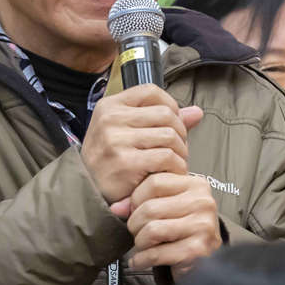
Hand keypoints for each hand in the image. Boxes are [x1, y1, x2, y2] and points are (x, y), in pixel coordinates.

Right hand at [81, 84, 201, 205]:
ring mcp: (116, 140)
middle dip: (180, 133)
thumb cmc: (111, 160)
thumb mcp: (126, 132)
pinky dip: (176, 167)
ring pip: (169, 135)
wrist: (88, 192)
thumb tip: (197, 112)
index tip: (173, 124)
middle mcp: (110, 119)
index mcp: (110, 106)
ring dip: (180, 152)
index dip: (171, 105)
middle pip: (166, 114)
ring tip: (174, 163)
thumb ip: (160, 120)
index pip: (151, 91)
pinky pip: (166, 157)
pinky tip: (170, 173)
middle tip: (177, 149)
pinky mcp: (125, 163)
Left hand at [124, 172, 220, 274]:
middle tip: (136, 232)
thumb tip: (116, 208)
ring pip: (151, 230)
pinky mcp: (197, 251)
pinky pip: (157, 253)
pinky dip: (142, 259)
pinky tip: (140, 261)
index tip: (134, 210)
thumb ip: (140, 201)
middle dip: (135, 223)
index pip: (154, 182)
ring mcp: (203, 226)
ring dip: (139, 242)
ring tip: (141, 245)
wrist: (205, 262)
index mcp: (196, 184)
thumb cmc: (182, 230)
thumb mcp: (166, 207)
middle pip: (150, 207)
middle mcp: (203, 202)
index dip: (136, 198)